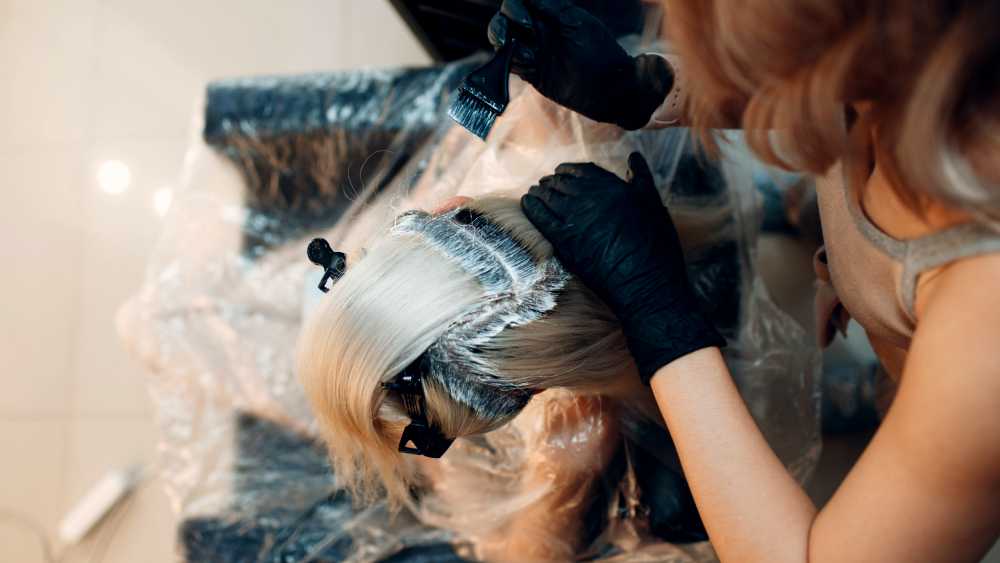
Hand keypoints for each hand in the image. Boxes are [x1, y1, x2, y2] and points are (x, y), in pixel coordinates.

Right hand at [488, 0, 672, 129]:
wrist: (610, 87)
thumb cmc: (600, 51)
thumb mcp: (576, 22)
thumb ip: (552, 8)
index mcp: (548, 16)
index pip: (518, 3)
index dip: (515, 5)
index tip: (528, 14)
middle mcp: (538, 32)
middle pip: (504, 21)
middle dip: (503, 22)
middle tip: (526, 29)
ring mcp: (534, 53)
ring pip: (503, 42)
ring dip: (502, 40)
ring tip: (517, 48)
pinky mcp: (533, 74)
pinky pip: (511, 64)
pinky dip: (511, 61)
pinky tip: (527, 62)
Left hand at [522, 152, 724, 381]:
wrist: (646, 284)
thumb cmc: (656, 248)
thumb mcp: (654, 206)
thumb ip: (641, 179)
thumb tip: (633, 157)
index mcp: (614, 188)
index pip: (584, 170)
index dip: (570, 170)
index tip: (562, 172)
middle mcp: (592, 199)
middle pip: (563, 183)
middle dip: (552, 181)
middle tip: (545, 183)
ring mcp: (576, 219)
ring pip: (548, 197)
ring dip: (540, 192)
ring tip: (534, 192)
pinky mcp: (564, 241)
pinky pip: (540, 217)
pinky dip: (531, 206)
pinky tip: (527, 202)